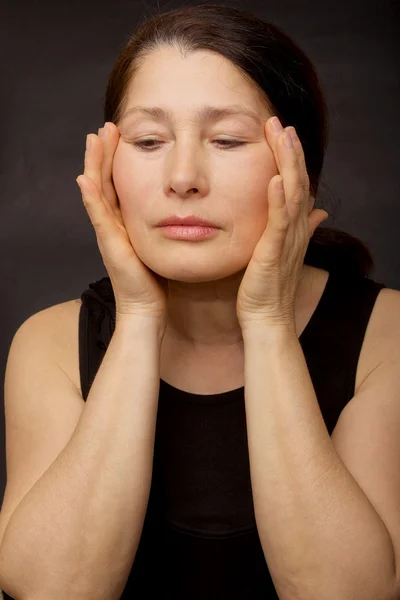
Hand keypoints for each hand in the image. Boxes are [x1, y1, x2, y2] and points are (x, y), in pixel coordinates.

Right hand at [76, 122, 168, 330]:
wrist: (146, 308)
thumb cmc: (156, 280)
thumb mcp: (161, 244)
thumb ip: (165, 226)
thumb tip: (183, 208)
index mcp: (125, 222)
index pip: (119, 184)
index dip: (117, 160)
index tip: (121, 136)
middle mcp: (113, 225)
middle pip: (104, 182)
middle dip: (104, 154)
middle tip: (105, 128)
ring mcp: (108, 234)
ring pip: (96, 193)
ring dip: (93, 165)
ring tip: (94, 140)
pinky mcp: (109, 245)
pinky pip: (98, 217)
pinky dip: (90, 198)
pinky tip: (85, 179)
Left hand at [236, 117, 327, 332]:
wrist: (266, 317)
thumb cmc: (268, 286)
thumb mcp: (282, 250)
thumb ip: (299, 227)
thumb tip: (318, 210)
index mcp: (294, 226)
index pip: (297, 183)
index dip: (292, 157)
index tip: (281, 132)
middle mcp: (295, 228)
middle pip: (298, 181)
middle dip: (290, 150)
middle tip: (280, 122)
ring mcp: (287, 239)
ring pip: (293, 194)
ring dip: (288, 163)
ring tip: (282, 136)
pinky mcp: (274, 251)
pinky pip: (279, 222)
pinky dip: (279, 199)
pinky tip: (276, 179)